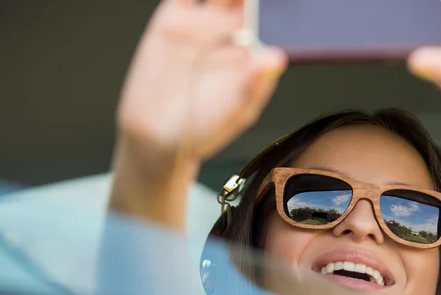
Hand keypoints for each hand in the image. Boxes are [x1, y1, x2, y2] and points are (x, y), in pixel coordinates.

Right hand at [117, 0, 286, 161]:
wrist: (155, 136)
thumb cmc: (203, 131)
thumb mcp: (233, 113)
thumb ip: (253, 85)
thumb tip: (277, 59)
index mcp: (253, 54)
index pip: (272, 19)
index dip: (278, 6)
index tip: (284, 0)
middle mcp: (231, 36)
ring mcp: (203, 25)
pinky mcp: (173, 20)